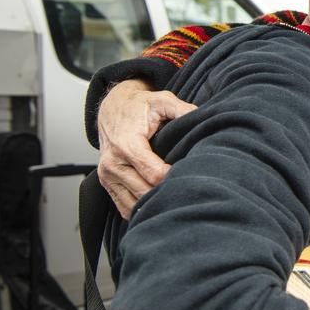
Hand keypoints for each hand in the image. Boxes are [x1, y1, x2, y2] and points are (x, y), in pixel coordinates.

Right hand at [97, 79, 195, 217]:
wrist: (113, 107)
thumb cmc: (138, 106)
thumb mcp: (162, 101)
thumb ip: (182, 110)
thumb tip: (202, 118)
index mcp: (126, 144)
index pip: (154, 174)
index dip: (175, 177)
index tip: (190, 173)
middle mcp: (113, 163)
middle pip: (145, 191)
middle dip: (168, 191)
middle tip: (188, 187)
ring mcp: (107, 176)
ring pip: (135, 204)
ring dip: (155, 203)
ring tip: (176, 196)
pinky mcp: (107, 184)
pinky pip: (124, 207)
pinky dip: (141, 208)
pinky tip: (158, 201)